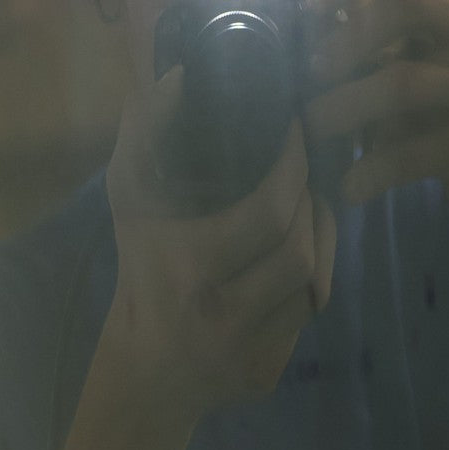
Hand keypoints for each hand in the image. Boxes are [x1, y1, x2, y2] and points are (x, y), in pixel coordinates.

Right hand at [103, 67, 336, 421]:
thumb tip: (178, 75)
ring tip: (306, 206)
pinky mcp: (268, 373)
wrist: (142, 375)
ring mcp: (247, 351)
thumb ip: (147, 136)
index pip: (268, 212)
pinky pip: (307, 315)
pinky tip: (297, 255)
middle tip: (305, 170)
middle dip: (308, 201)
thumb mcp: (131, 202)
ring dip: (317, 238)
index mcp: (187, 269)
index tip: (295, 132)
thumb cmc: (139, 271)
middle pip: (298, 248)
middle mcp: (219, 315)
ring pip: (313, 282)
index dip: (293, 167)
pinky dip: (310, 278)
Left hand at [304, 0, 448, 245]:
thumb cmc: (435, 113)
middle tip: (310, 72)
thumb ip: (362, 35)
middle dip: (345, 37)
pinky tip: (349, 187)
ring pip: (401, 79)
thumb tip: (289, 18)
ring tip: (313, 130)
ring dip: (343, 107)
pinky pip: (410, 152)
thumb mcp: (404, 61)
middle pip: (403, 0)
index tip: (306, 5)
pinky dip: (369, 171)